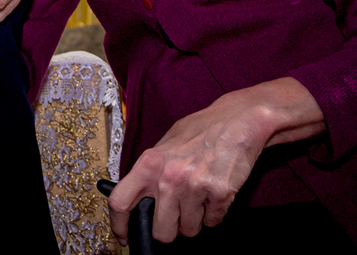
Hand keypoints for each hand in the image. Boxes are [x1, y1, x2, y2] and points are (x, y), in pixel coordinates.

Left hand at [106, 78, 323, 244]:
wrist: (237, 120)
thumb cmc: (201, 129)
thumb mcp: (166, 143)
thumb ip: (151, 169)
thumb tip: (139, 197)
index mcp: (150, 163)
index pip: (120, 201)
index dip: (120, 225)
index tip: (124, 236)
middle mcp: (169, 177)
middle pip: (161, 231)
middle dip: (170, 229)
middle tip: (177, 215)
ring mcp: (194, 187)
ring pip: (189, 230)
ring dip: (195, 219)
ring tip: (200, 194)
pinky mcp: (219, 194)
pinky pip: (213, 222)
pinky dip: (214, 213)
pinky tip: (214, 192)